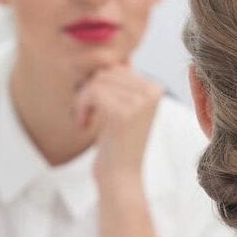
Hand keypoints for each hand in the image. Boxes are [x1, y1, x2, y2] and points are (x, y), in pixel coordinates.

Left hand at [72, 61, 162, 184]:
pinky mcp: (124, 113)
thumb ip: (122, 84)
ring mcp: (140, 102)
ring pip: (97, 81)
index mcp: (156, 89)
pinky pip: (92, 92)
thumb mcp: (123, 108)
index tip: (96, 109)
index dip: (100, 86)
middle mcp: (153, 92)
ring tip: (86, 120)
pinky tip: (84, 124)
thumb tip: (117, 58)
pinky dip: (81, 107)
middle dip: (89, 92)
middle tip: (87, 115)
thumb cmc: (117, 145)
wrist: (120, 178)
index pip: (117, 68)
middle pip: (106, 72)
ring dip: (83, 100)